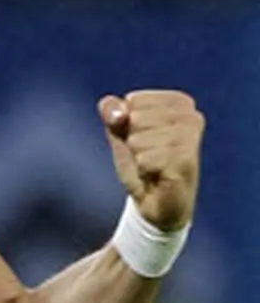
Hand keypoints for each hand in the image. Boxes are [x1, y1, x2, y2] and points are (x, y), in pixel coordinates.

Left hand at [99, 90, 204, 230]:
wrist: (156, 202)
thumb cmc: (142, 162)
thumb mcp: (120, 132)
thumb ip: (111, 112)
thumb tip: (116, 112)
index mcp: (179, 102)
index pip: (133, 100)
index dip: (126, 123)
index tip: (143, 138)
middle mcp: (191, 116)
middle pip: (135, 118)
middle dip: (132, 141)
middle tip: (147, 155)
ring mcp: (192, 139)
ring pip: (138, 139)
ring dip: (139, 157)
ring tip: (152, 165)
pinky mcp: (187, 161)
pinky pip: (145, 159)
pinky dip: (143, 170)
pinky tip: (157, 175)